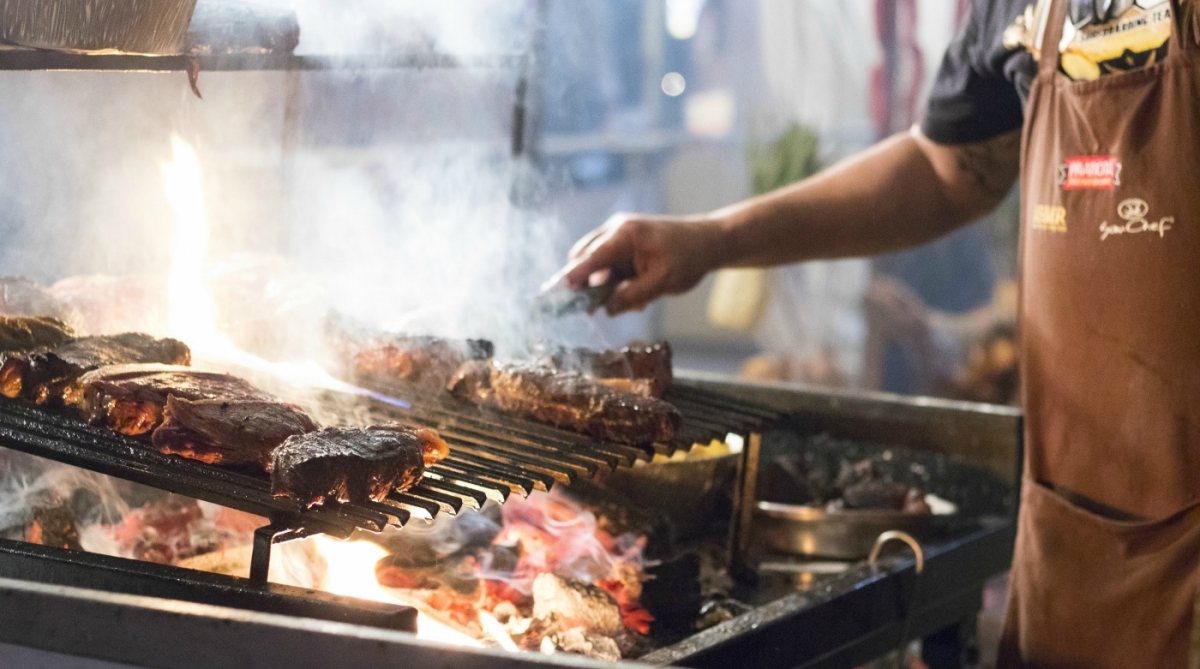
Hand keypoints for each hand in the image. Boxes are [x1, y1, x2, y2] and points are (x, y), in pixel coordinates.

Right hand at [545, 213, 724, 314]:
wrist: (708, 241)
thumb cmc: (688, 257)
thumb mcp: (662, 282)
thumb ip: (632, 296)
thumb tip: (605, 309)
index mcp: (624, 235)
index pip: (590, 257)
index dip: (572, 276)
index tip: (555, 290)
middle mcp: (616, 231)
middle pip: (584, 258)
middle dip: (585, 285)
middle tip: (591, 309)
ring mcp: (619, 236)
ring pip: (595, 264)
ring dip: (603, 286)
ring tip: (633, 300)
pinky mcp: (624, 245)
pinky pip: (608, 265)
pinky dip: (614, 282)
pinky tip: (637, 294)